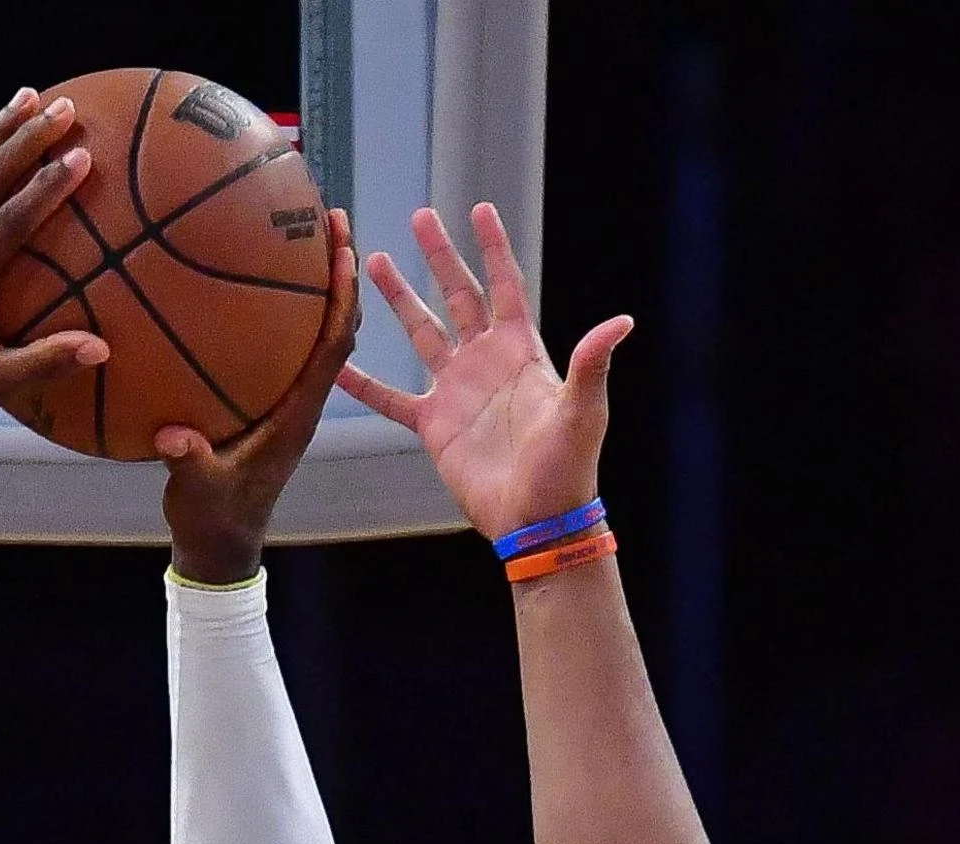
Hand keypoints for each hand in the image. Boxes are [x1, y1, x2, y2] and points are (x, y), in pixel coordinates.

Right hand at [157, 207, 361, 582]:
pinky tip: (261, 284)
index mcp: (298, 413)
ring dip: (320, 285)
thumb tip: (175, 437)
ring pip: (319, 332)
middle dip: (341, 270)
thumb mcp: (198, 491)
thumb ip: (190, 462)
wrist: (222, 542)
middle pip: (338, 324)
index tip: (344, 244)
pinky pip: (288, 347)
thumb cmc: (215, 516)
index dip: (343, 293)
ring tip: (306, 234)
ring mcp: (291, 400)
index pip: (335, 343)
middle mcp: (304, 399)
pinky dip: (288, 312)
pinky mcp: (273, 402)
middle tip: (331, 218)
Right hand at [337, 202, 630, 541]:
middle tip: (420, 217)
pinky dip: (363, 383)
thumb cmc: (568, 466)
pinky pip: (391, 398)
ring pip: (421, 332)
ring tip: (373, 264)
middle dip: (439, 256)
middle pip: (459, 295)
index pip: (505, 285)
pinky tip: (337, 363)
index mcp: (521, 350)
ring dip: (399, 299)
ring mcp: (456, 390)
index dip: (493, 248)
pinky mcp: (434, 424)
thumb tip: (622, 322)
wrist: (536, 517)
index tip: (480, 210)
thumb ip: (592, 364)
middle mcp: (485, 361)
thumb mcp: (583, 411)